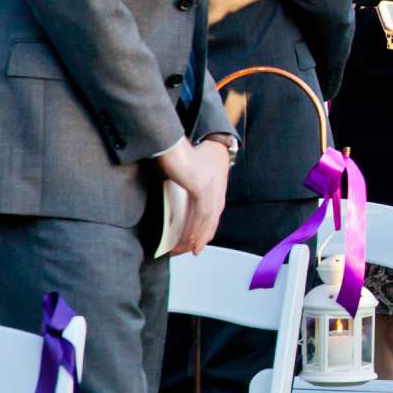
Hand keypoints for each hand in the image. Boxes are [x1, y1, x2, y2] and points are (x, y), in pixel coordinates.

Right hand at [155, 135, 229, 254]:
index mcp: (216, 184)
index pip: (214, 212)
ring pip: (208, 220)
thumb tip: (182, 200)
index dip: (207, 228)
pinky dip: (195, 229)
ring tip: (185, 251)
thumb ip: (189, 186)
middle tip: (190, 251)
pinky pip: (201, 214)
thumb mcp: (188, 172)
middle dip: (201, 237)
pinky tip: (189, 241)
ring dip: (196, 237)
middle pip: (212, 219)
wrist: (174, 141)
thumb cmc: (179, 152)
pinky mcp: (202, 188)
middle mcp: (217, 187)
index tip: (199, 241)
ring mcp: (212, 188)